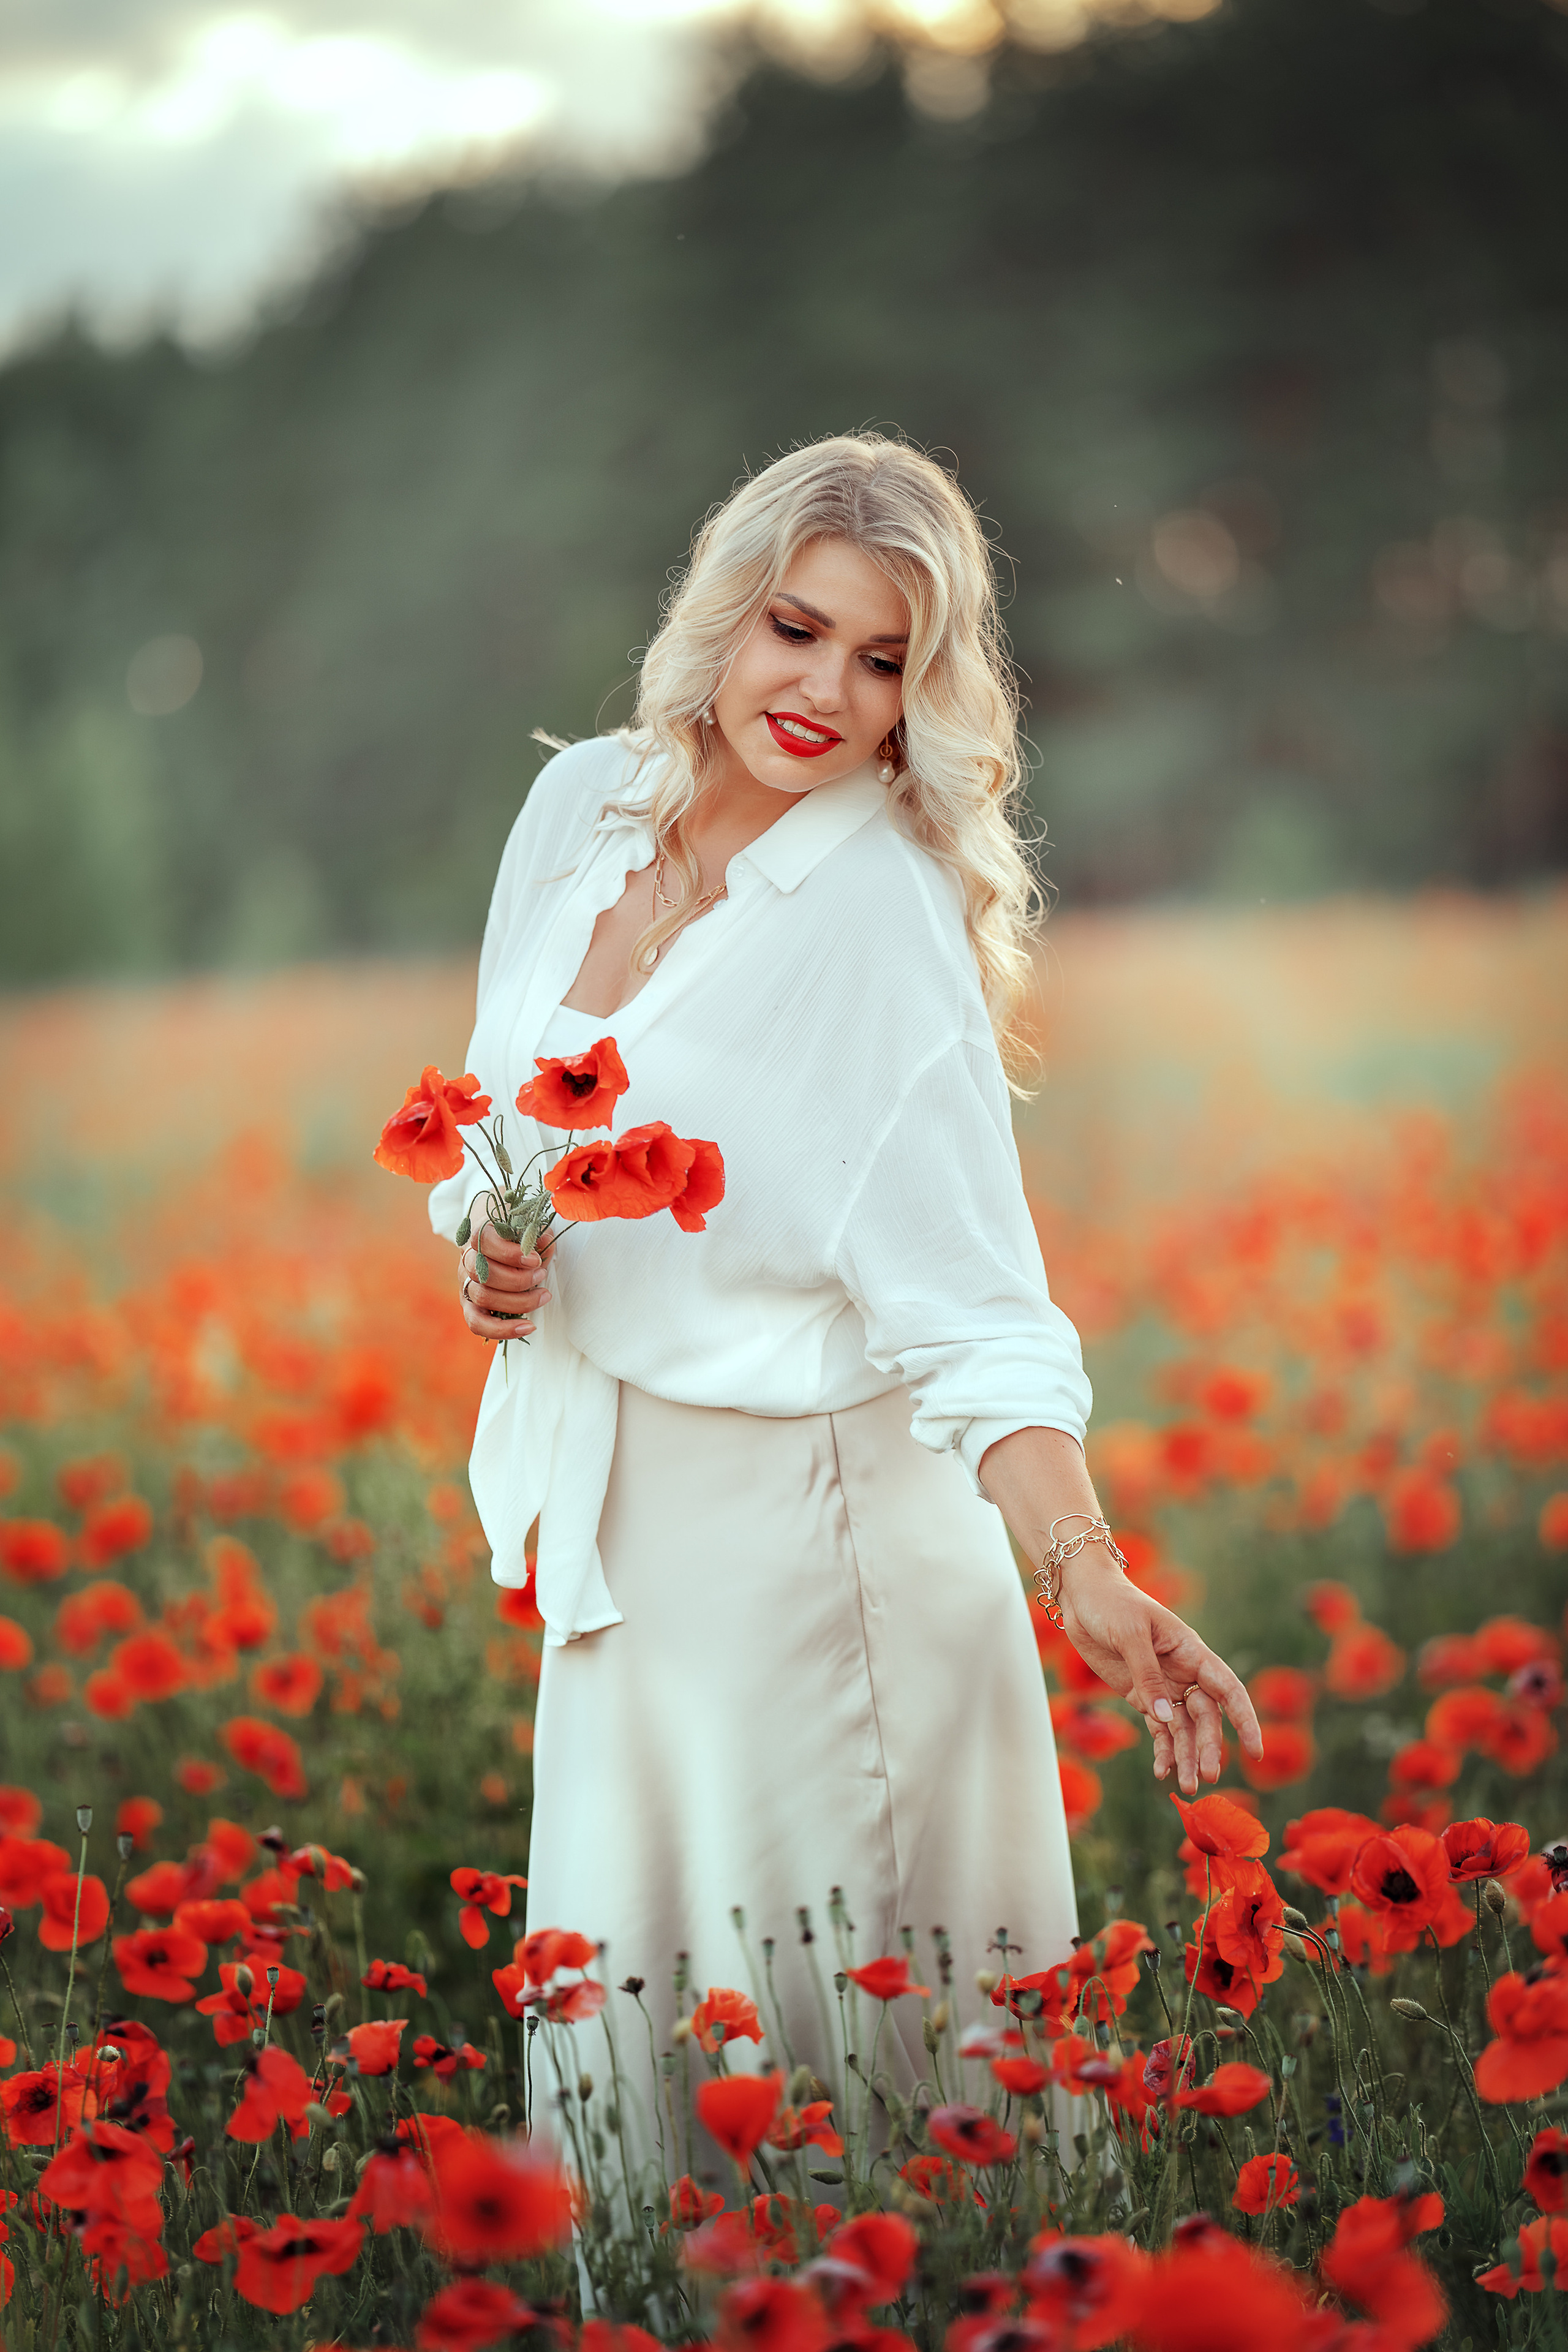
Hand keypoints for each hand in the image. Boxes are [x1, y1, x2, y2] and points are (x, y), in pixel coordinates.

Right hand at [457, 1218, 552, 1342]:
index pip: (483, 1241)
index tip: (534, 1259)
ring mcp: (466, 1285)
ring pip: (484, 1298)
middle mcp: (467, 1260)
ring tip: (543, 1295)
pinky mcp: (470, 1306)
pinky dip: (503, 1330)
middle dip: (519, 1279)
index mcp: (478, 1235)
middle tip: (542, 1276)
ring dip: (519, 1301)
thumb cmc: (514, 1238)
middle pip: (484, 1274)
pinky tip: (528, 1327)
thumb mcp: (527, 1230)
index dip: (509, 1253)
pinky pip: (478, 1324)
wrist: (497, 1246)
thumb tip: (546, 1242)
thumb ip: (536, 1236)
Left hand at [1059, 1554, 1263, 1798]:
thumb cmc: (1112, 1604)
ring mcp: (1164, 1687)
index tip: (1255, 1751)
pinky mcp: (1142, 1696)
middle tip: (1205, 1777)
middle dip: (1207, 1748)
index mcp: (1192, 1652)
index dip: (1244, 1720)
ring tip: (1187, 1787)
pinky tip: (1162, 1771)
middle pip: (1205, 1717)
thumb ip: (1148, 1676)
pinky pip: (1159, 1728)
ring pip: (1183, 1729)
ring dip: (1186, 1757)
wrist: (1083, 1596)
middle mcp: (1184, 1673)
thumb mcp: (1130, 1635)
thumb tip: (1166, 1717)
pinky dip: (1162, 1750)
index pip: (1228, 1690)